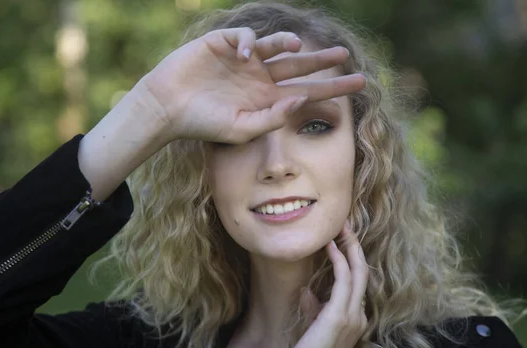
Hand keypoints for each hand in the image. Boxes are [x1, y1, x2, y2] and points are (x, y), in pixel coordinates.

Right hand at [139, 27, 365, 145]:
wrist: (167, 109)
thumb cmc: (203, 124)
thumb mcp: (241, 129)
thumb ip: (272, 118)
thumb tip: (302, 100)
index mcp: (266, 99)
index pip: (307, 93)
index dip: (332, 89)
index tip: (360, 85)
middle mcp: (260, 78)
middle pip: (299, 66)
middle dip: (322, 61)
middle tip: (345, 56)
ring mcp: (244, 60)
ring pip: (276, 46)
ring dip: (287, 43)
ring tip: (296, 45)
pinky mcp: (224, 44)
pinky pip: (247, 38)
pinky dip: (250, 44)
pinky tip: (244, 57)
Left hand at [280, 221, 368, 347]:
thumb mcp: (312, 327)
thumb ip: (314, 308)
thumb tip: (308, 291)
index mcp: (355, 319)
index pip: (357, 283)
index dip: (352, 260)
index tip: (341, 241)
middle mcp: (358, 315)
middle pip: (363, 272)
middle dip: (355, 247)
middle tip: (346, 225)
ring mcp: (352, 315)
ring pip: (358, 272)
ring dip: (350, 246)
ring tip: (341, 228)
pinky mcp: (340, 314)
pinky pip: (344, 279)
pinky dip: (339, 259)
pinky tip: (330, 246)